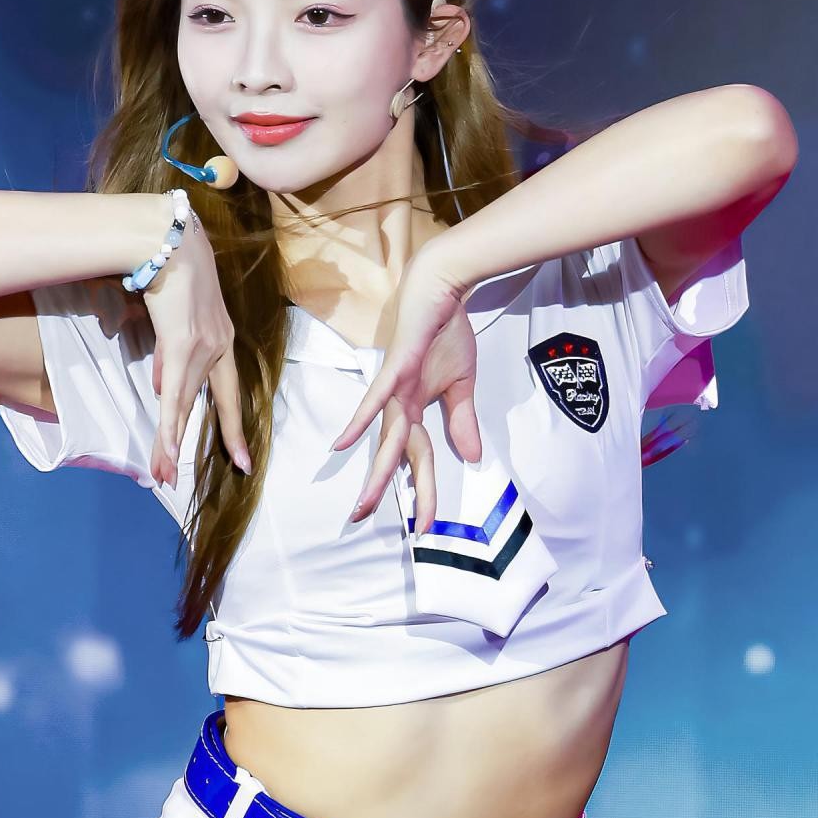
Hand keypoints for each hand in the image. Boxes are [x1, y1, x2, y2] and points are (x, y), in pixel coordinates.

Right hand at [140, 198, 250, 487]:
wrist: (167, 240)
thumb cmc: (170, 268)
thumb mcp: (175, 319)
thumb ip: (171, 354)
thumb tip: (160, 385)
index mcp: (220, 341)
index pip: (228, 393)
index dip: (234, 425)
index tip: (242, 456)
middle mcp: (218, 347)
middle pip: (208, 405)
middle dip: (204, 441)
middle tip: (207, 474)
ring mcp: (202, 347)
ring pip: (184, 406)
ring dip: (170, 442)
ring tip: (163, 473)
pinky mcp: (183, 344)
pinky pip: (173, 394)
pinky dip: (168, 423)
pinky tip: (165, 447)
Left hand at [329, 243, 481, 529]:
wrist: (443, 291)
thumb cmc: (446, 333)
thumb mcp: (463, 386)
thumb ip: (463, 422)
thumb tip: (474, 458)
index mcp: (415, 410)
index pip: (421, 459)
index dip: (425, 492)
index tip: (425, 527)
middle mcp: (399, 405)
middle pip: (395, 456)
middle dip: (382, 491)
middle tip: (363, 522)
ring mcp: (395, 388)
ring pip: (385, 438)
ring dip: (375, 472)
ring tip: (363, 504)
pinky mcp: (396, 368)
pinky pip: (376, 399)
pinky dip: (360, 421)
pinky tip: (343, 444)